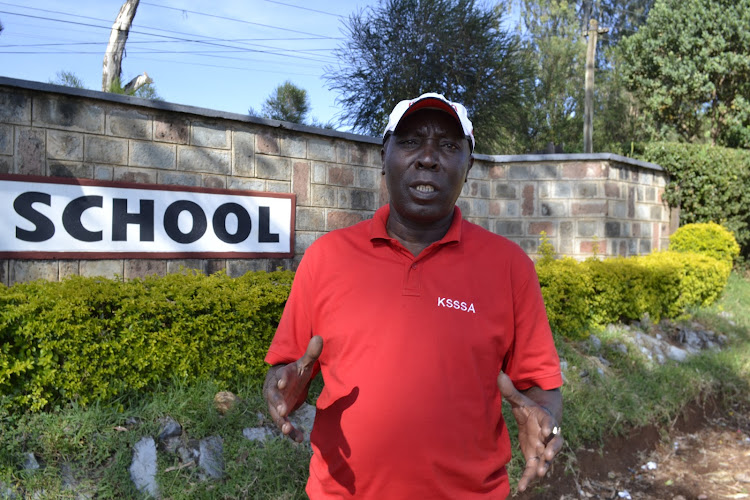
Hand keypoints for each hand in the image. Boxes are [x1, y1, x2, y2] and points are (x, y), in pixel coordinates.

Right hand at [263, 336, 322, 441]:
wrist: (280, 383)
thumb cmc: (293, 373)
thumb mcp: (302, 364)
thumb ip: (310, 353)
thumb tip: (320, 337)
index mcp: (281, 376)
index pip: (281, 376)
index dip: (281, 380)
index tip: (282, 383)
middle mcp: (275, 391)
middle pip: (274, 398)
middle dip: (278, 404)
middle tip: (283, 411)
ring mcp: (276, 404)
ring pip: (276, 414)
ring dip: (281, 422)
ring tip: (287, 430)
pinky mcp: (280, 415)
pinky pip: (284, 424)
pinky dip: (291, 432)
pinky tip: (300, 439)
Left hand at [497, 372, 562, 491]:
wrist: (539, 418)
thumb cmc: (530, 408)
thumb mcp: (520, 400)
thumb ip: (510, 390)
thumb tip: (499, 374)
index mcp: (545, 420)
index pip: (549, 423)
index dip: (548, 427)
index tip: (546, 430)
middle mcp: (548, 436)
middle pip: (554, 443)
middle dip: (551, 449)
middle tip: (547, 455)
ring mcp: (544, 448)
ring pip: (548, 459)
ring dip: (545, 465)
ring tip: (541, 473)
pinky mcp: (537, 457)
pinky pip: (535, 469)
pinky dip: (530, 477)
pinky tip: (521, 488)